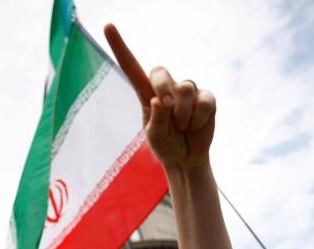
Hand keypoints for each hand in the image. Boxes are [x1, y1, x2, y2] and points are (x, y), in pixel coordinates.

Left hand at [104, 24, 215, 169]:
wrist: (187, 158)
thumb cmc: (166, 145)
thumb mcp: (155, 137)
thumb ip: (156, 121)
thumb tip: (159, 101)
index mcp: (146, 93)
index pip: (131, 67)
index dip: (120, 47)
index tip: (108, 26)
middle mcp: (167, 87)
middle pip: (160, 72)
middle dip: (163, 91)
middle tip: (169, 112)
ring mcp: (188, 91)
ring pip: (185, 88)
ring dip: (183, 114)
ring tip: (183, 126)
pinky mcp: (206, 98)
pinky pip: (204, 101)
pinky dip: (199, 119)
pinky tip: (196, 126)